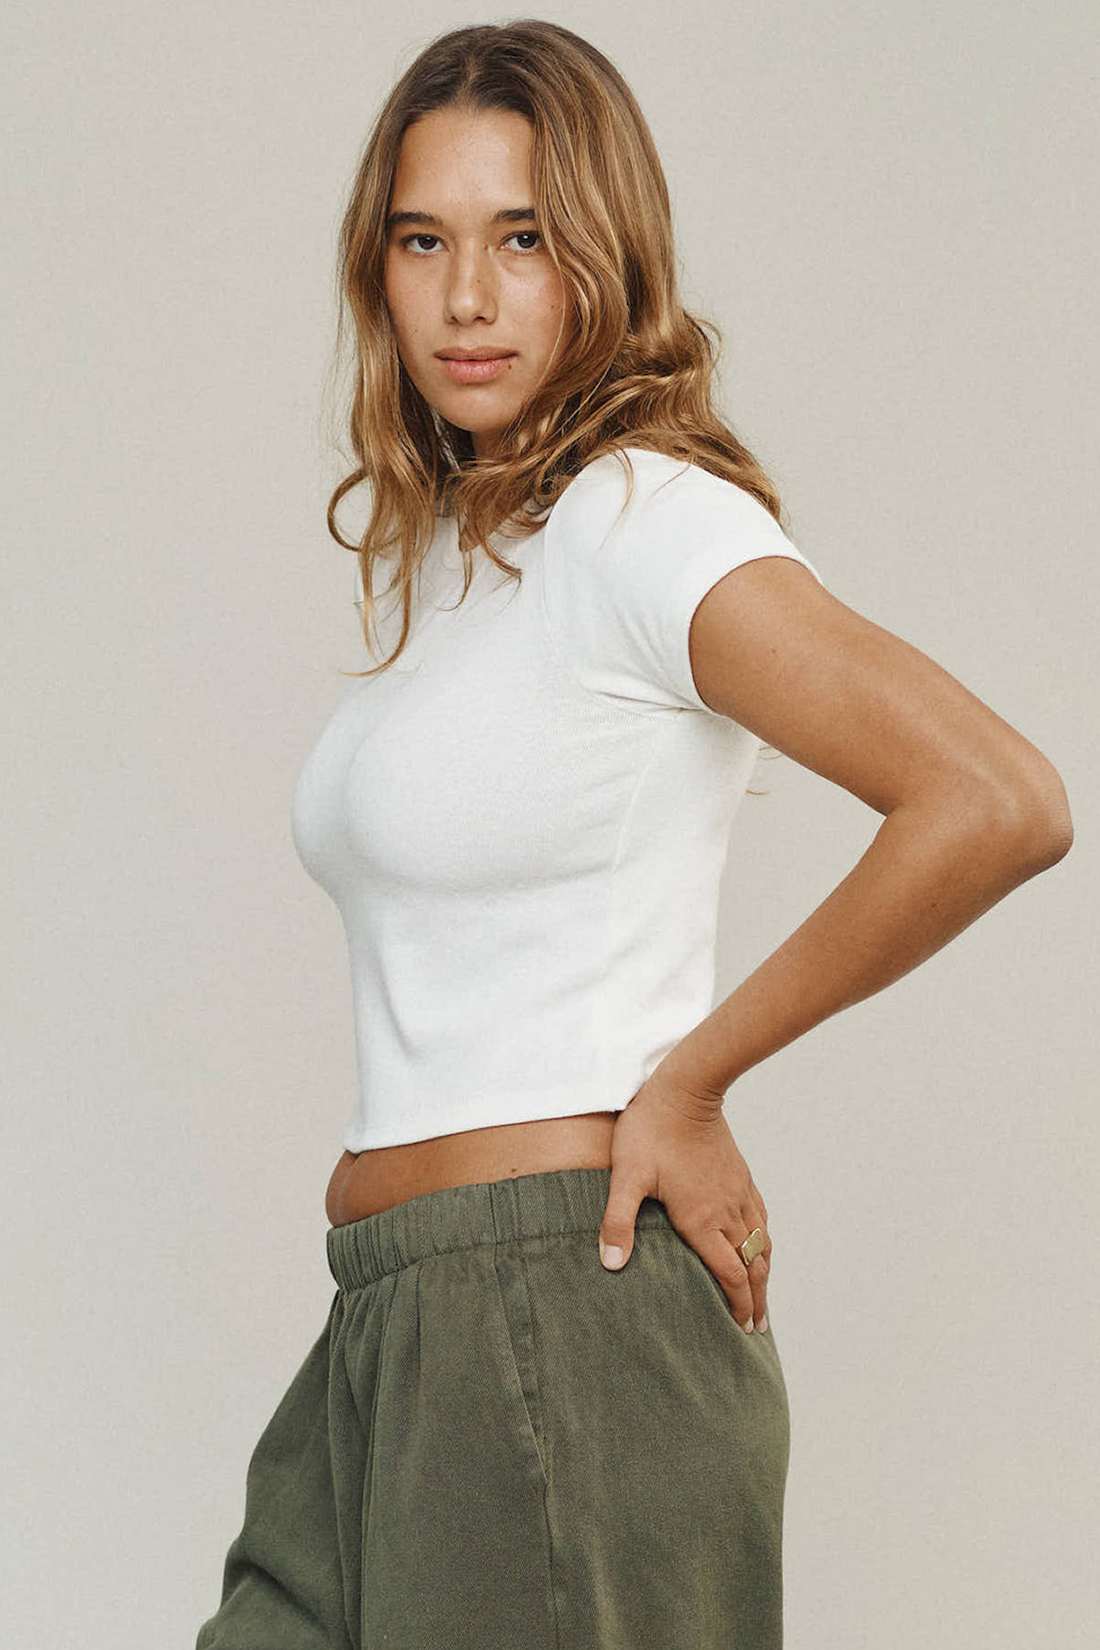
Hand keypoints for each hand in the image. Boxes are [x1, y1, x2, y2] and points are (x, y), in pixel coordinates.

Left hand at [597, 1071, 770, 1332]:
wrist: (685, 1089)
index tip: (742, 1329)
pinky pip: (760, 1218)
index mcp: (702, 1219)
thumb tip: (610, 1263)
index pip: (729, 1274)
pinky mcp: (740, 1176)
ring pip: (761, 1244)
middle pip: (751, 1265)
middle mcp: (727, 1211)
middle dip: (757, 1299)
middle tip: (757, 1328)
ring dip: (763, 1274)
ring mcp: (738, 1192)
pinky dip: (764, 1242)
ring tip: (762, 1296)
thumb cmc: (651, 1130)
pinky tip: (759, 1246)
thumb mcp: (627, 1176)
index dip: (738, 1305)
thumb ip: (618, 1220)